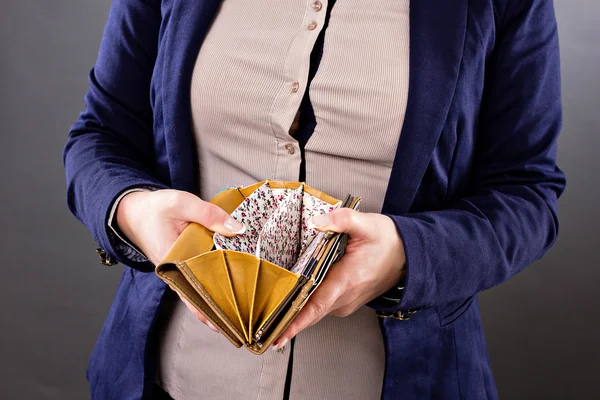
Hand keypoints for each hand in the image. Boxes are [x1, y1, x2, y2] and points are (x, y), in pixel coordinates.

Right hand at [116, 189, 245, 330]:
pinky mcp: (178, 267)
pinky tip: (224, 299)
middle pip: (198, 295)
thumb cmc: (154, 209)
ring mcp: (175, 271)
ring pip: (197, 291)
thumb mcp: (183, 204)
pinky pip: (195, 281)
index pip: (196, 286)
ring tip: (235, 318)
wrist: (130, 211)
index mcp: (171, 258)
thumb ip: (210, 215)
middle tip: (238, 323)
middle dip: (217, 308)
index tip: (231, 313)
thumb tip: (238, 229)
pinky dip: (209, 288)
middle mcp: (172, 271)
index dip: (214, 301)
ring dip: (214, 301)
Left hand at [272, 209, 405, 350]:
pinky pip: (321, 306)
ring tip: (270, 314)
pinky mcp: (346, 301)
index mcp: (347, 280)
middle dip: (286, 320)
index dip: (295, 322)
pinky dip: (306, 305)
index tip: (277, 335)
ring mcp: (346, 302)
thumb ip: (341, 221)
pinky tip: (293, 298)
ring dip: (295, 312)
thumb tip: (318, 222)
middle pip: (309, 312)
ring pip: (314, 310)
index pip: (315, 306)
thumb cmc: (388, 241)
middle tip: (261, 328)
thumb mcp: (366, 224)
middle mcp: (345, 297)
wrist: (409, 255)